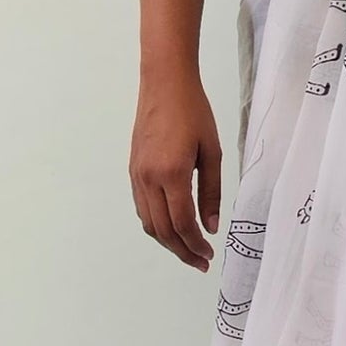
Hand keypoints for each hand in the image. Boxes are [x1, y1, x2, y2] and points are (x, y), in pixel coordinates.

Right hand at [130, 68, 221, 268]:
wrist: (164, 83)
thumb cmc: (193, 112)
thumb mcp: (212, 152)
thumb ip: (212, 192)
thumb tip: (211, 226)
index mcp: (172, 174)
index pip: (182, 223)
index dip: (196, 244)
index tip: (209, 255)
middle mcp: (149, 178)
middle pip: (162, 230)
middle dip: (182, 251)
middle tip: (200, 262)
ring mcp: (137, 175)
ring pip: (148, 222)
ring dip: (168, 241)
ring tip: (187, 249)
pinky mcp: (133, 170)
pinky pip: (141, 207)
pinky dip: (156, 224)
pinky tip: (171, 226)